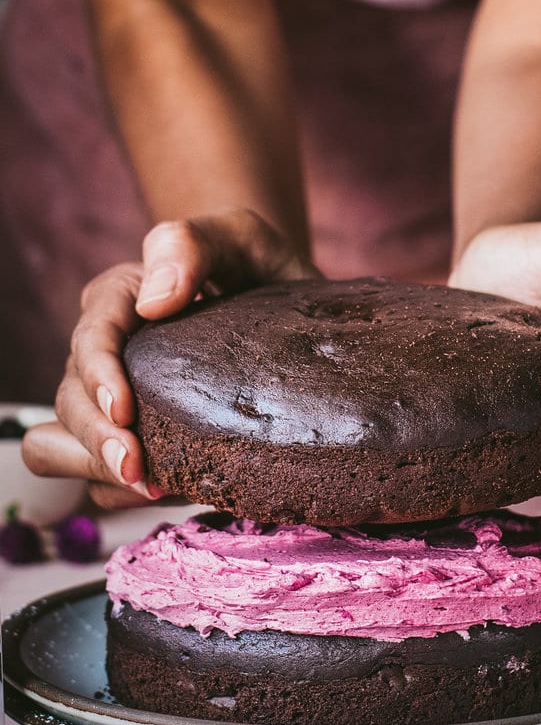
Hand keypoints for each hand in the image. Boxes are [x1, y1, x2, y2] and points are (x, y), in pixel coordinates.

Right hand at [22, 209, 315, 508]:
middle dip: (96, 440)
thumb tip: (155, 301)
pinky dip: (122, 489)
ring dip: (97, 471)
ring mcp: (122, 398)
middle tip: (139, 472)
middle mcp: (110, 352)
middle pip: (71, 402)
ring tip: (149, 488)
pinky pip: (103, 476)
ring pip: (68, 444)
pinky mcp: (144, 435)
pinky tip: (165, 490)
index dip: (97, 378)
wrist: (288, 298)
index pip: (90, 340)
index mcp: (119, 301)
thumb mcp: (236, 234)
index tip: (126, 411)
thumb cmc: (255, 259)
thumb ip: (189, 245)